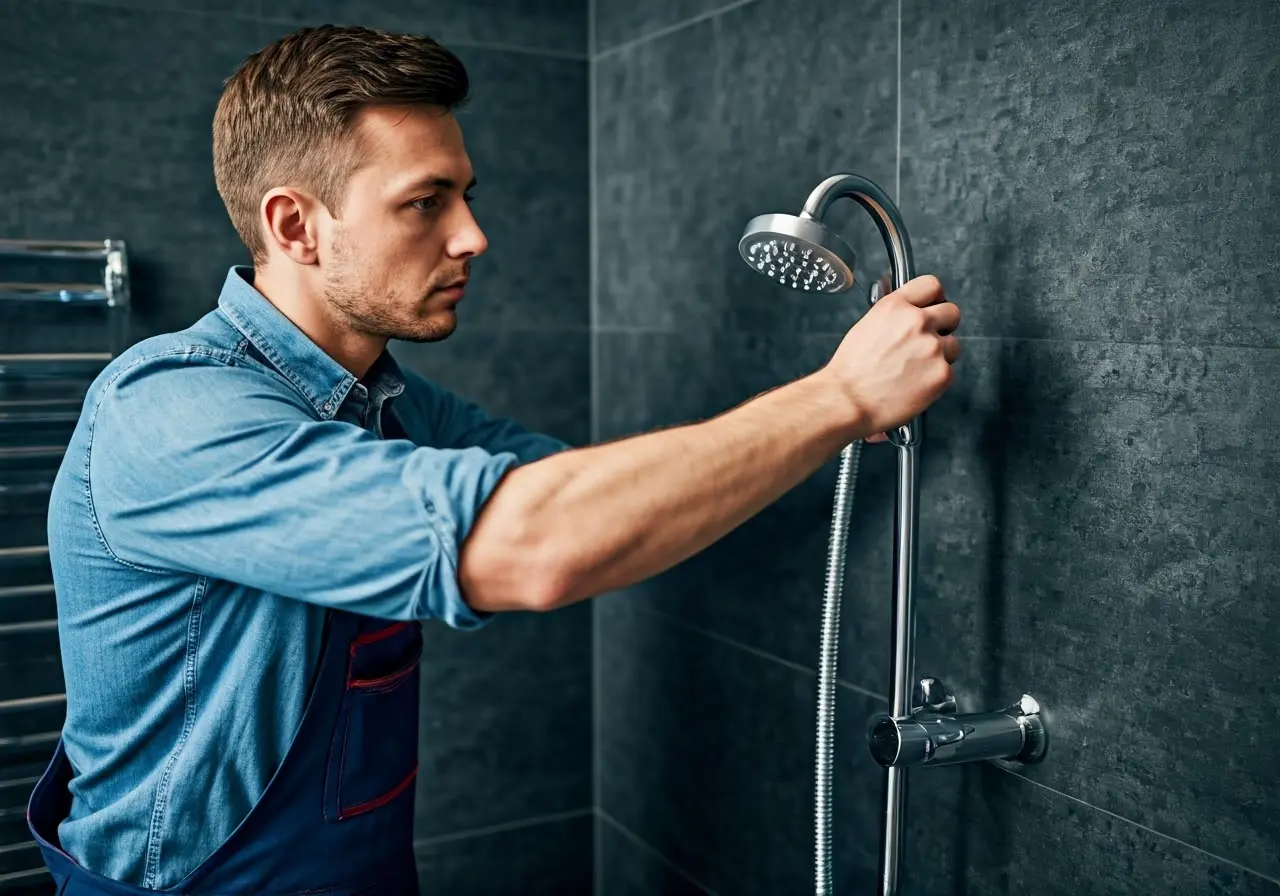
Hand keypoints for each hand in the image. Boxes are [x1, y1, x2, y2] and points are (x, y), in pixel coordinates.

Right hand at [821, 275, 960, 439]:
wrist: (847, 401)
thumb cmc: (850, 371)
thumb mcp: (866, 327)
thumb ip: (894, 317)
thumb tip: (908, 315)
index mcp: (895, 307)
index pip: (931, 286)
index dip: (935, 298)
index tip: (934, 306)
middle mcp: (916, 322)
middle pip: (952, 312)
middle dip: (944, 326)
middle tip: (929, 341)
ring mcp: (932, 347)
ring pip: (953, 345)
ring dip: (940, 355)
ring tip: (916, 369)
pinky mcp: (942, 373)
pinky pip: (949, 371)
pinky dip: (936, 379)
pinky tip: (915, 384)